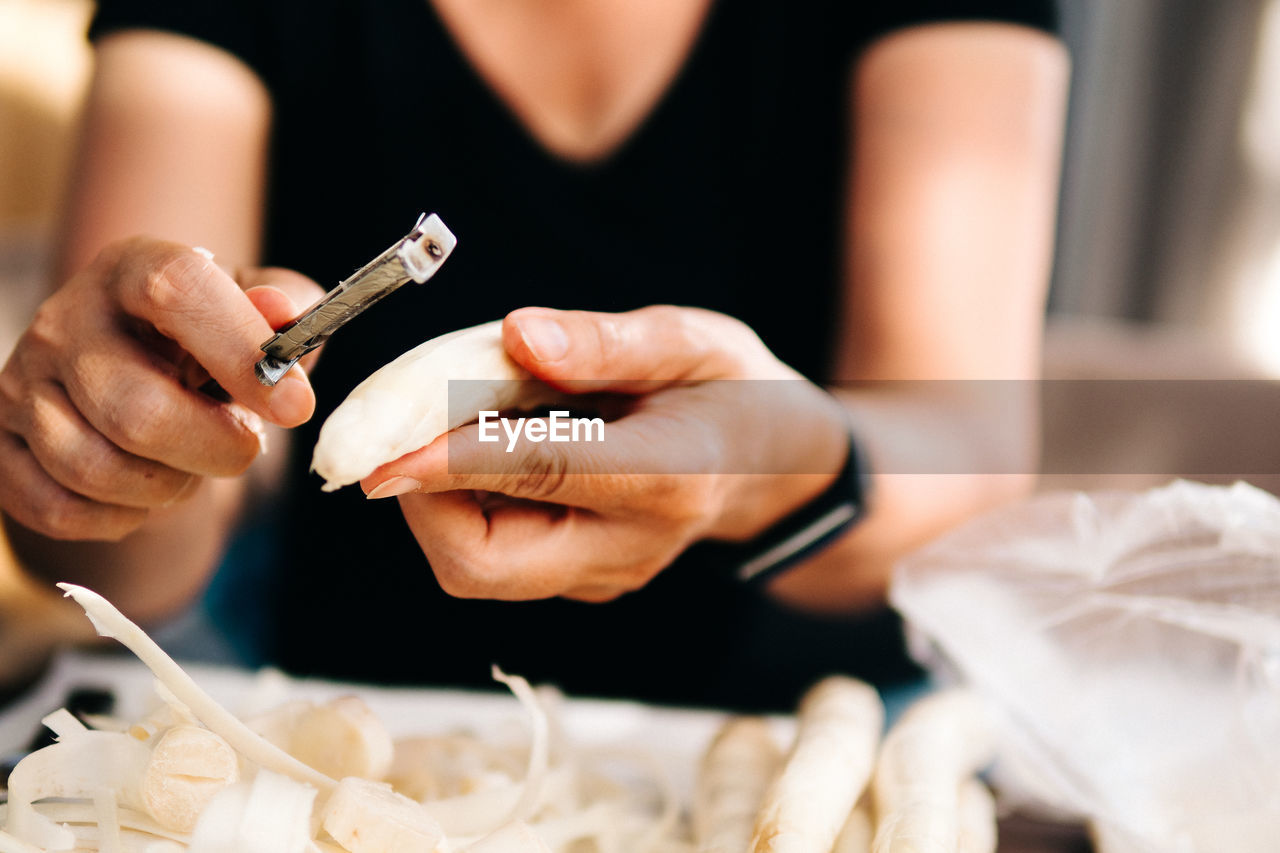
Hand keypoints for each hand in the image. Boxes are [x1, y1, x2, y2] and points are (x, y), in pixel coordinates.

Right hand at [0, 238, 323, 540]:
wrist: (138, 383)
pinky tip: (145, 489)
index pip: (176, 291)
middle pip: (137, 410)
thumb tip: (284, 314)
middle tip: (246, 445)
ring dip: (171, 486)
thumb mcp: (257, 316)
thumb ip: (285, 308)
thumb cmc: (213, 347)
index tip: (295, 405)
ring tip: (192, 461)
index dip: (241, 352)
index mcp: (133, 269)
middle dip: (216, 449)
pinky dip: (123, 517)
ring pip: (97, 469)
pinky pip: (64, 510)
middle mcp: (64, 321)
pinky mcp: (0, 449)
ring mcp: (21, 386)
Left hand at [360, 305, 848, 601]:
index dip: (450, 458)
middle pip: (483, 564)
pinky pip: (495, 557)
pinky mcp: (581, 581)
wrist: (778, 467)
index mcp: (668, 478)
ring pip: (476, 566)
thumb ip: (609, 342)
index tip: (378, 447)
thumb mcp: (694, 340)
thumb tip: (518, 335)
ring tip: (463, 420)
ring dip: (437, 497)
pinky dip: (464, 504)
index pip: (541, 474)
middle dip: (422, 498)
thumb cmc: (733, 388)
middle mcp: (630, 548)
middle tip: (412, 423)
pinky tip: (490, 448)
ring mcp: (604, 576)